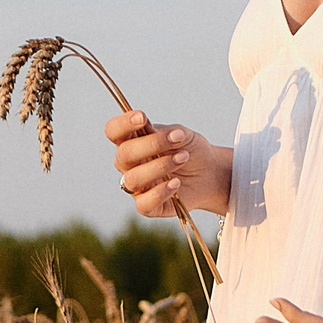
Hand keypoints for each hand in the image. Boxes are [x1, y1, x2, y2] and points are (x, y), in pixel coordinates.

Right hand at [105, 110, 231, 218]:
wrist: (209, 173)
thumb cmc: (190, 149)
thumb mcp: (182, 135)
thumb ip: (166, 132)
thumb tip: (149, 129)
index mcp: (131, 141)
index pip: (114, 131)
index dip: (122, 124)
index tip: (141, 117)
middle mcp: (128, 164)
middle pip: (124, 154)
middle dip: (151, 144)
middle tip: (178, 140)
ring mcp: (136, 186)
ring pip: (133, 179)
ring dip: (160, 166)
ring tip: (183, 158)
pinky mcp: (147, 206)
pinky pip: (144, 204)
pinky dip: (160, 192)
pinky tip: (176, 183)